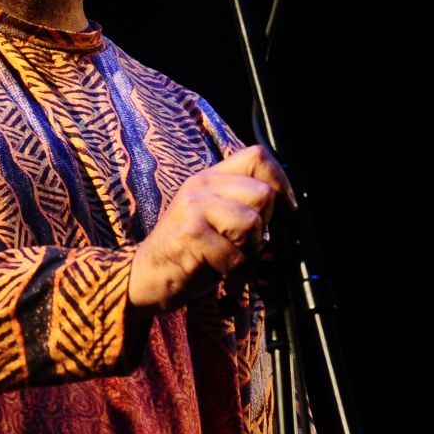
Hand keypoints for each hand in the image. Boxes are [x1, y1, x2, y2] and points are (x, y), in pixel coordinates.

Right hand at [128, 144, 293, 311]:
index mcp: (211, 178)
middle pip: (263, 193)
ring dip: (248, 252)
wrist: (145, 277)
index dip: (280, 182)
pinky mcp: (190, 232)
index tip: (285, 210)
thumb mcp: (217, 219)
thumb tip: (288, 209)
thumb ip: (245, 206)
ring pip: (252, 223)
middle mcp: (201, 184)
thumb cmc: (188, 252)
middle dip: (264, 227)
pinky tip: (216, 272)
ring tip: (229, 260)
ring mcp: (193, 206)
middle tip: (244, 246)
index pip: (258, 157)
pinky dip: (232, 271)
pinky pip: (235, 253)